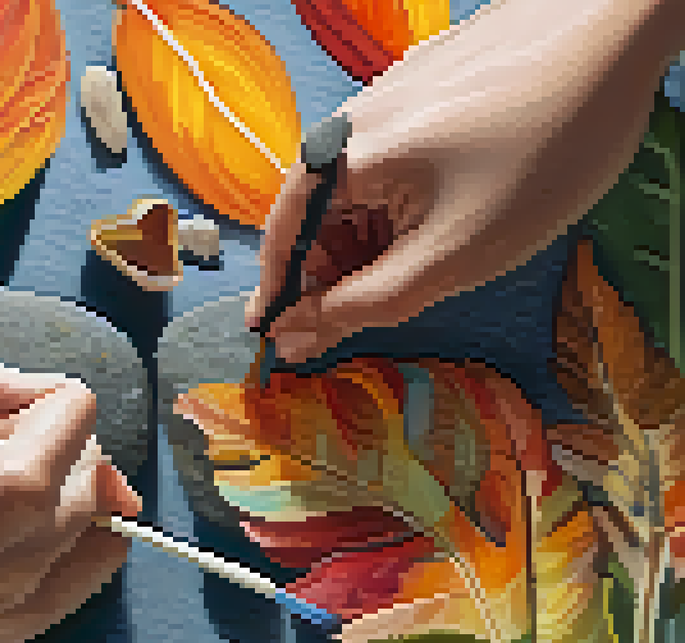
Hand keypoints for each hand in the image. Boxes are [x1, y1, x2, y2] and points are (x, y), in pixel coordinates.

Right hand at [0, 341, 140, 642]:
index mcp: (14, 489)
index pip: (71, 404)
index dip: (12, 381)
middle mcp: (43, 546)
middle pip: (84, 455)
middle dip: (23, 424)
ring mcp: (36, 598)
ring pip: (90, 515)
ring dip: (47, 478)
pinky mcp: (14, 636)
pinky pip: (79, 572)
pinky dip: (59, 535)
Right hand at [245, 0, 684, 363]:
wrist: (613, 41)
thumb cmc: (539, 155)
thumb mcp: (449, 257)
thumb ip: (363, 304)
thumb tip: (292, 336)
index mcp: (337, 163)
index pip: (281, 246)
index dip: (282, 302)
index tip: (289, 349)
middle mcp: (346, 125)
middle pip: (317, 218)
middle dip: (336, 272)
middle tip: (379, 313)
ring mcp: (385, 100)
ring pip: (358, 191)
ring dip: (375, 239)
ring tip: (431, 260)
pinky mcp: (423, 87)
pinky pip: (390, 160)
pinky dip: (404, 201)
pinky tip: (454, 211)